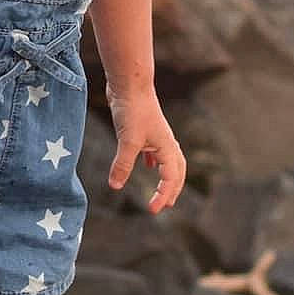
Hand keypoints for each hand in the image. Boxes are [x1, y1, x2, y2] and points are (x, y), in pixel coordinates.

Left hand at [105, 86, 185, 213]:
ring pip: (169, 161)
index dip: (163, 196)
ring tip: (161, 190)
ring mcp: (157, 135)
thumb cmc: (132, 110)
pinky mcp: (145, 129)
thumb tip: (115, 186)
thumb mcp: (127, 140)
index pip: (170, 179)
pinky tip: (146, 164)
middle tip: (166, 205)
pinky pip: (155, 150)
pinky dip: (154, 161)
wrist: (130, 83)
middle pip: (177, 171)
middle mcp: (166, 142)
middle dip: (173, 189)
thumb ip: (122, 164)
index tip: (152, 211)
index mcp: (167, 148)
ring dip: (167, 177)